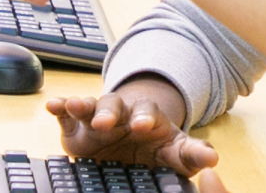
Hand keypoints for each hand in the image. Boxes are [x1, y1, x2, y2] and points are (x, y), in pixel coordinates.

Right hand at [48, 75, 216, 176]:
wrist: (132, 148)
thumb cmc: (156, 148)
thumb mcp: (176, 152)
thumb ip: (192, 154)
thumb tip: (213, 159)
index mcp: (148, 118)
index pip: (148, 113)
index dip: (145, 118)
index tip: (143, 126)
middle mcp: (122, 114)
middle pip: (117, 106)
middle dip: (111, 113)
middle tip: (106, 123)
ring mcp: (99, 118)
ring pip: (92, 106)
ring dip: (83, 105)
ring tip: (75, 106)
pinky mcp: (77, 127)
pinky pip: (67, 114)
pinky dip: (60, 107)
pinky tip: (53, 105)